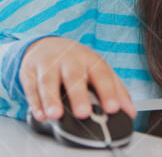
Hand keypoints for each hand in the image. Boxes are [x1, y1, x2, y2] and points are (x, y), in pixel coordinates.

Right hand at [19, 37, 136, 121]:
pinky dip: (35, 102)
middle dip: (78, 94)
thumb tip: (131, 111)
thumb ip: (116, 90)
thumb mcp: (98, 70)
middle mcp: (70, 60)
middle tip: (83, 112)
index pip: (102, 74)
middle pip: (74, 76)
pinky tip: (40, 114)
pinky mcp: (31, 72)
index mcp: (91, 60)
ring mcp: (49, 65)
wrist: (47, 46)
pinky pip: (32, 88)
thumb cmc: (77, 62)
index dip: (108, 91)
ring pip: (49, 81)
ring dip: (51, 98)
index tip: (113, 107)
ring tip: (55, 115)